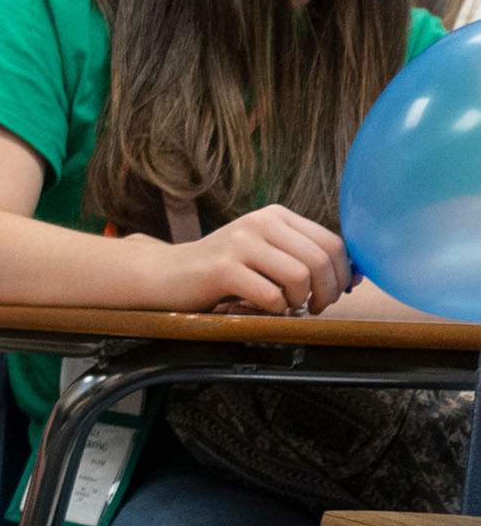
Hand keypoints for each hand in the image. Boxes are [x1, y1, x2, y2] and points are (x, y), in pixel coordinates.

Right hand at [164, 204, 348, 315]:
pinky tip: (262, 308)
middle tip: (316, 307)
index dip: (343, 274)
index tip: (334, 293)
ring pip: (300, 276)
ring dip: (301, 301)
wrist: (168, 274)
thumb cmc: (223, 269)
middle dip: (328, 291)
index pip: (332, 242)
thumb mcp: (265, 251)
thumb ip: (303, 256)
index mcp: (274, 215)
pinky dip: (275, 310)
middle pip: (321, 259)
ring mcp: (239, 243)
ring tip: (288, 306)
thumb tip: (356, 275)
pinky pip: (271, 295)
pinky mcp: (223, 268)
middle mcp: (259, 222)